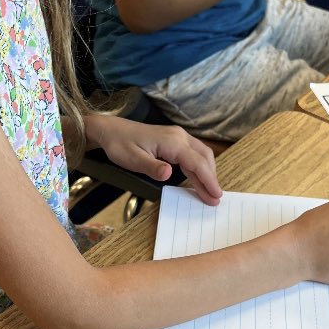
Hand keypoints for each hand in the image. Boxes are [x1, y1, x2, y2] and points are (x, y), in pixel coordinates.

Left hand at [84, 114, 221, 204]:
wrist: (111, 131)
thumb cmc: (120, 145)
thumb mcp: (133, 160)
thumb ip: (152, 168)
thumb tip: (169, 174)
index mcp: (172, 142)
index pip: (197, 163)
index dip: (208, 180)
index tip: (216, 195)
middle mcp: (179, 136)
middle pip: (204, 157)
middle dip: (211, 178)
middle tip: (215, 198)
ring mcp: (178, 136)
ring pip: (200, 155)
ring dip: (207, 172)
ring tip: (210, 191)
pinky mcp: (174, 139)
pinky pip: (192, 153)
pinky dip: (199, 167)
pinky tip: (198, 179)